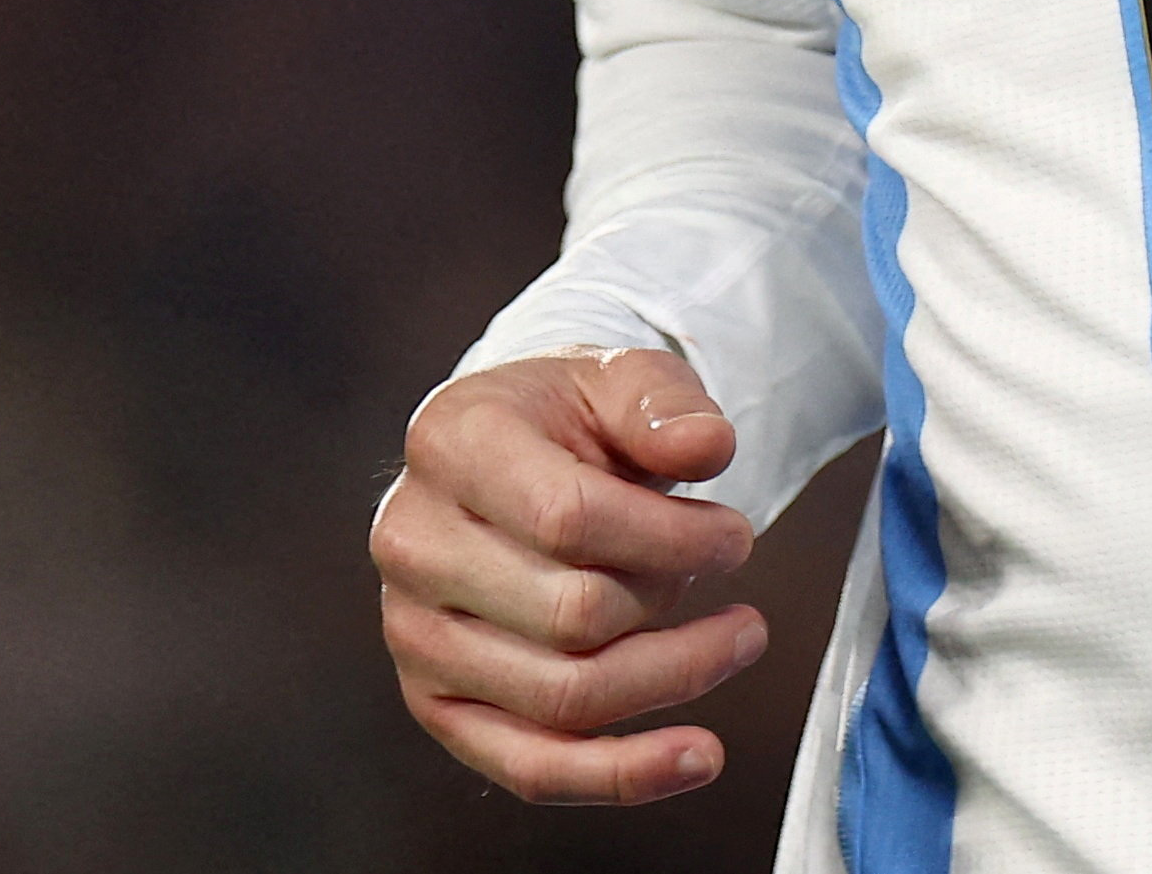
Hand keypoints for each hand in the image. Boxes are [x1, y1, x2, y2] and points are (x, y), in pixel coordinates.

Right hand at [372, 347, 766, 800]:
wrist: (503, 457)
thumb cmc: (568, 419)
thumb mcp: (619, 376)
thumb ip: (664, 403)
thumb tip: (707, 448)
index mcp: (451, 445)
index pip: (567, 517)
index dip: (671, 538)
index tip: (737, 534)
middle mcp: (414, 544)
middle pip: (572, 616)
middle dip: (674, 599)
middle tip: (730, 565)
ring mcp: (415, 633)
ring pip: (563, 699)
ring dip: (673, 677)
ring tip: (738, 638)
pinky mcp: (436, 703)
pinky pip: (531, 766)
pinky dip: (622, 775)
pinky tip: (697, 756)